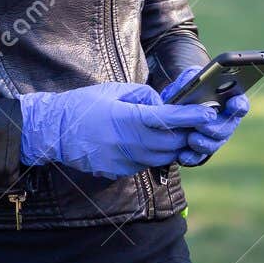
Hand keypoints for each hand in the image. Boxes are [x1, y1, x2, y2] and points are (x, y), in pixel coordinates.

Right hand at [19, 81, 224, 178]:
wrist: (55, 132)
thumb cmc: (83, 106)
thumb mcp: (114, 90)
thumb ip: (144, 97)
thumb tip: (164, 107)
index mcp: (126, 119)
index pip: (167, 119)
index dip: (190, 116)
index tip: (208, 112)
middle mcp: (128, 143)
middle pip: (171, 143)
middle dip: (188, 133)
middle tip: (197, 123)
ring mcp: (124, 161)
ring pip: (163, 157)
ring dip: (174, 146)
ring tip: (178, 132)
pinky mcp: (120, 172)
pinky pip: (148, 164)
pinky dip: (156, 153)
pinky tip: (152, 142)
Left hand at [159, 70, 249, 165]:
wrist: (168, 108)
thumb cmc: (185, 90)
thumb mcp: (189, 78)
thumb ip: (195, 76)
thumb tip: (199, 78)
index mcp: (227, 101)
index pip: (239, 104)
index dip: (239, 105)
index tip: (234, 104)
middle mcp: (224, 122)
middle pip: (228, 128)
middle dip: (217, 127)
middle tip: (202, 125)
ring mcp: (213, 138)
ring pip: (214, 144)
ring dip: (204, 142)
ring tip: (192, 138)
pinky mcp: (198, 151)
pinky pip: (197, 157)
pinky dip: (191, 156)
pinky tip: (183, 154)